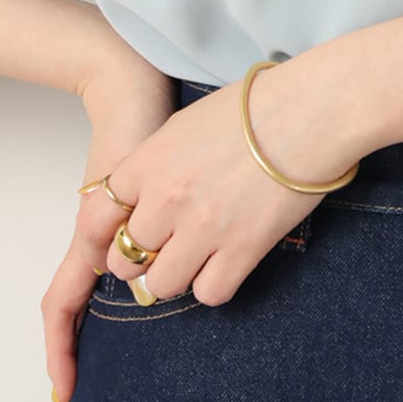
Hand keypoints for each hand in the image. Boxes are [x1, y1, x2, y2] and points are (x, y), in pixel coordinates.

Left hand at [42, 59, 364, 401]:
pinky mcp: (243, 248)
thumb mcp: (183, 126)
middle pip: (125, 260)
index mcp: (147, 164)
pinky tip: (224, 263)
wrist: (308, 111)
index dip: (105, 236)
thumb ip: (152, 166)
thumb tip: (139, 201)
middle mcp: (167, 200)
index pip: (94, 220)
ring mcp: (203, 228)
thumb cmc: (251, 109)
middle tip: (162, 250)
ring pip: (161, 286)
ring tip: (194, 259)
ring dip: (174, 277)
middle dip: (140, 260)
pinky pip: (209, 293)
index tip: (122, 236)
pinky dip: (213, 284)